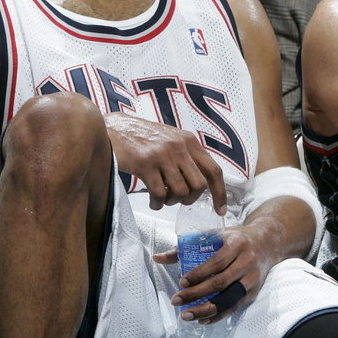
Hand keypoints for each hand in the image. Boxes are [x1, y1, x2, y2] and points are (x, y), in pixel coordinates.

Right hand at [105, 112, 225, 212]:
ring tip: (163, 198)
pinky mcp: (145, 164)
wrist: (116, 129)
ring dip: (172, 202)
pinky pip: (159, 194)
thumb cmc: (146, 138)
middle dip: (191, 199)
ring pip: (180, 192)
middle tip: (179, 200)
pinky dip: (158, 203)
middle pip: (199, 185)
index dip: (220, 193)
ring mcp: (163, 156)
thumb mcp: (173, 139)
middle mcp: (180, 147)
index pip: (214, 170)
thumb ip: (188, 156)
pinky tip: (153, 201)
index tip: (220, 209)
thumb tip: (203, 183)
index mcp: (190, 141)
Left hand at [154, 225, 272, 323]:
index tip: (181, 283)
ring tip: (186, 314)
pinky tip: (203, 319)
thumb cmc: (237, 238)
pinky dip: (219, 314)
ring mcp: (253, 277)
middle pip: (221, 282)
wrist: (268, 241)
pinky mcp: (255, 290)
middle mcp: (247, 260)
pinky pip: (235, 306)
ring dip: (206, 309)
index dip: (198, 274)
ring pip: (229, 297)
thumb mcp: (216, 235)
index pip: (216, 262)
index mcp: (237, 243)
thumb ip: (186, 246)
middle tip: (176, 300)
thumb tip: (158, 258)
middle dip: (196, 294)